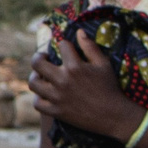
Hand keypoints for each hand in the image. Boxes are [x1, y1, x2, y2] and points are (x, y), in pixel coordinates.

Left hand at [27, 32, 141, 143]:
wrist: (113, 115)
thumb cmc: (109, 87)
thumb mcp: (104, 64)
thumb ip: (90, 47)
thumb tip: (78, 31)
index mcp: (75, 66)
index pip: (61, 45)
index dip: (65, 44)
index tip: (67, 48)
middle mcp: (62, 80)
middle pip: (37, 63)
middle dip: (39, 57)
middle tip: (44, 58)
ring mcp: (57, 97)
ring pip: (34, 83)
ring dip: (36, 76)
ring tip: (42, 76)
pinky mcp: (56, 111)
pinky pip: (37, 103)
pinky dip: (39, 97)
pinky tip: (45, 94)